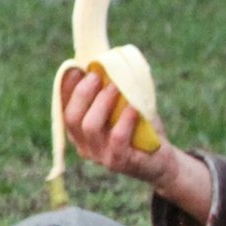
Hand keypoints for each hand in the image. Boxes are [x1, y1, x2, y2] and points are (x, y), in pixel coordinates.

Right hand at [59, 68, 183, 187]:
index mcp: (80, 133)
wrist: (161, 160)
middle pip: (72, 117)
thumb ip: (113, 91)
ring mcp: (100, 156)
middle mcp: (85, 146)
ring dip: (102, 102)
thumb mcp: (124, 108)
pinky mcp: (119, 162)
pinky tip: (133, 107)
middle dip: (82, 93)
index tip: (75, 69)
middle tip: (97, 75)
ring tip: (117, 87)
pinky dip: (124, 119)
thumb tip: (108, 63)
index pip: (64, 110)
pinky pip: (117, 138)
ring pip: (90, 126)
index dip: (66, 89)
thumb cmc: (140, 130)